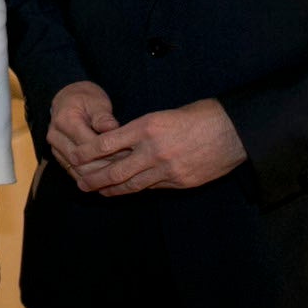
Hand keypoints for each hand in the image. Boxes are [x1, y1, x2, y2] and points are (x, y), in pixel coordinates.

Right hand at [46, 81, 121, 179]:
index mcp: (64, 120)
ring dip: (99, 176)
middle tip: (127, 167)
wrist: (68, 100)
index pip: (88, 143)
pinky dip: (92, 179)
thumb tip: (113, 130)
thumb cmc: (86, 99)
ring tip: (121, 176)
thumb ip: (103, 117)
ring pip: (77, 170)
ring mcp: (55, 149)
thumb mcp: (97, 102)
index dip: (109, 150)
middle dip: (105, 166)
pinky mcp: (60, 158)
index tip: (129, 153)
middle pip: (80, 160)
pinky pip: (75, 174)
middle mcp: (55, 137)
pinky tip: (109, 181)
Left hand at [70, 98, 245, 195]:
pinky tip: (128, 191)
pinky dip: (138, 189)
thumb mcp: (163, 115)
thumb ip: (141, 131)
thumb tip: (120, 145)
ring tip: (98, 192)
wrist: (232, 131)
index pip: (107, 144)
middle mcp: (153, 150)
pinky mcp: (180, 182)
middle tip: (80, 184)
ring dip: (112, 190)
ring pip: (132, 185)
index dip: (88, 153)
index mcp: (147, 127)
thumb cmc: (198, 116)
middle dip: (94, 179)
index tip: (75, 157)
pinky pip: (152, 188)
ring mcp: (167, 169)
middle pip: (115, 171)